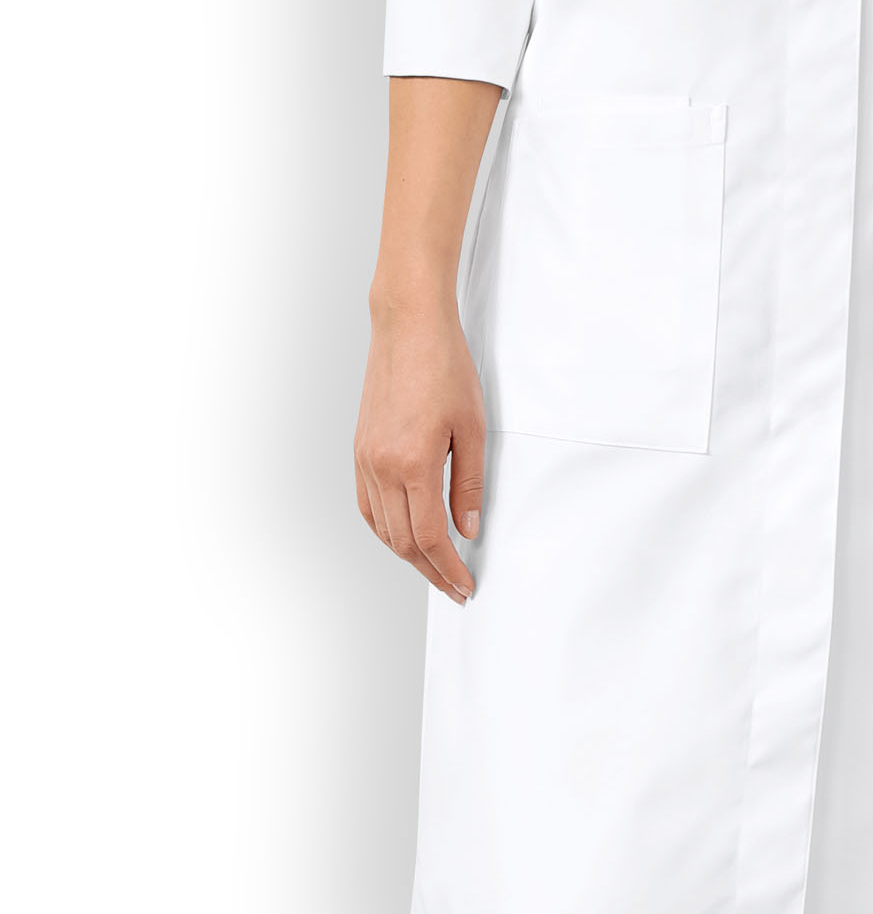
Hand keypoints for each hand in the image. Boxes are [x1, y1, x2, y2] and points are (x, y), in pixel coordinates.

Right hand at [354, 287, 484, 602]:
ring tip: (435, 566)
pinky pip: (367, 505)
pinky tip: (404, 532)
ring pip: (382, 528)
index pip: (430, 538)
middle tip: (454, 587)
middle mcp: (381, 467)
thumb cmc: (444, 367)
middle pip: (403, 542)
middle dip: (430, 571)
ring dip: (408, 554)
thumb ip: (469, 485)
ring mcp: (365, 459)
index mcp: (413, 463)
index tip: (464, 586)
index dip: (448, 570)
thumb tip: (467, 530)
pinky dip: (386, 528)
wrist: (408, 327)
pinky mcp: (359, 450)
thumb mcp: (473, 427)